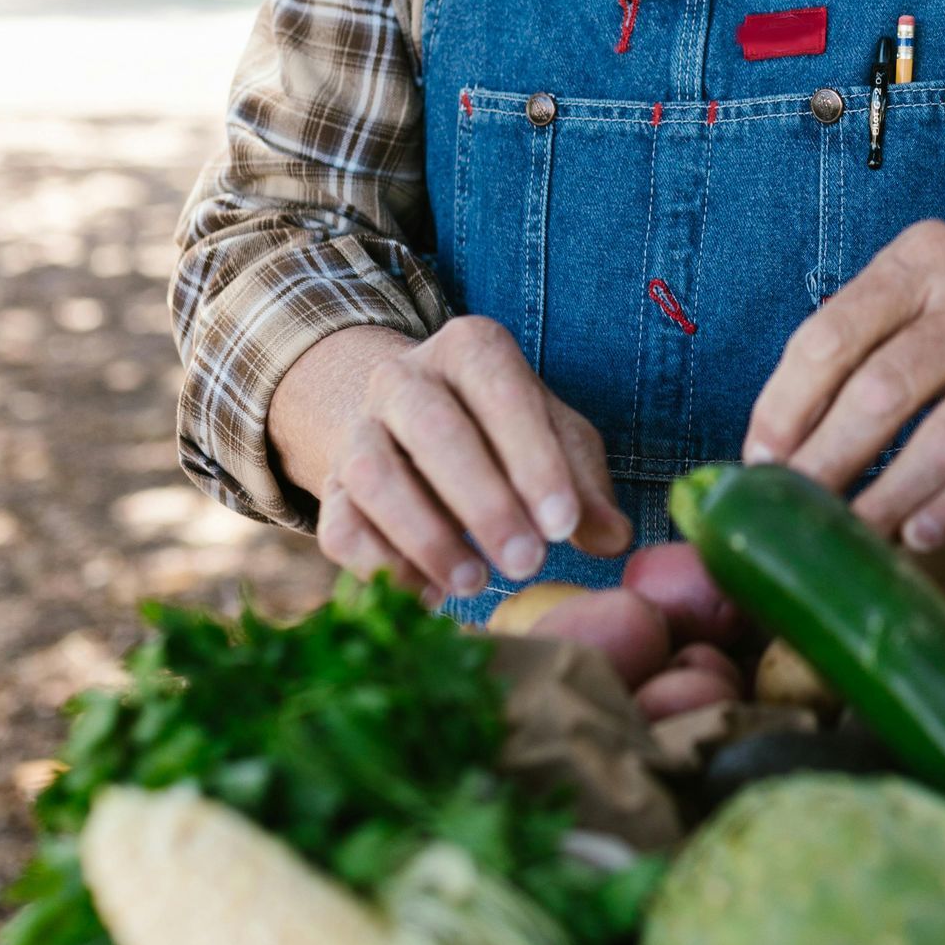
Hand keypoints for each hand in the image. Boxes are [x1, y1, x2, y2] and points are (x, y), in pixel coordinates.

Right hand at [306, 317, 631, 600]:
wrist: (411, 427)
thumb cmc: (503, 432)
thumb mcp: (554, 439)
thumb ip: (584, 484)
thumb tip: (614, 539)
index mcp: (470, 349)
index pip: (501, 393)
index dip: (533, 460)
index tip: (564, 524)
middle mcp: (404, 379)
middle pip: (433, 429)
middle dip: (483, 501)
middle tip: (527, 563)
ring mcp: (358, 430)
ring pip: (374, 476)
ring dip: (426, 536)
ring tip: (474, 583)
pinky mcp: (331, 487)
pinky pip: (340, 526)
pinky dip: (381, 566)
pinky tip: (430, 596)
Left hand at [742, 224, 944, 551]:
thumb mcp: (928, 284)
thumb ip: (862, 338)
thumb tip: (779, 433)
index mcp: (921, 263)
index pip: (831, 334)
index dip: (785, 405)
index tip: (759, 461)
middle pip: (880, 390)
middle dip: (824, 462)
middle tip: (790, 516)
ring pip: (944, 437)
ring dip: (886, 497)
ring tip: (847, 539)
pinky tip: (920, 537)